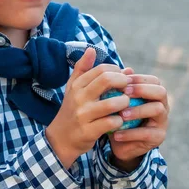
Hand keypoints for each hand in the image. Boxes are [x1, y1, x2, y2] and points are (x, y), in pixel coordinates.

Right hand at [46, 48, 132, 168]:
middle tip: (128, 88)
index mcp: (77, 85)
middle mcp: (79, 98)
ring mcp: (83, 115)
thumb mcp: (73, 88)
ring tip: (125, 104)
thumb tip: (92, 49)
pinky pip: (112, 122)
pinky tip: (120, 120)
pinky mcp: (88, 131)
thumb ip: (82, 68)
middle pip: (107, 80)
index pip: (102, 69)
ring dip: (124, 102)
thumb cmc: (72, 109)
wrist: (60, 139)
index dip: (117, 71)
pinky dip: (120, 120)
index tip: (123, 78)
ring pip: (112, 103)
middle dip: (123, 82)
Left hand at [108, 69, 168, 171]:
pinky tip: (116, 134)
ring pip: (157, 109)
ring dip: (138, 110)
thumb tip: (125, 69)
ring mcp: (162, 122)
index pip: (153, 80)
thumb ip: (119, 85)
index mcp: (154, 94)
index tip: (121, 80)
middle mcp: (162, 105)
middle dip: (142, 90)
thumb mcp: (116, 99)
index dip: (138, 78)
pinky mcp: (158, 137)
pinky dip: (130, 133)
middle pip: (161, 91)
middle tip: (125, 92)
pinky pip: (147, 133)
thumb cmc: (117, 114)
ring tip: (121, 114)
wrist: (118, 141)